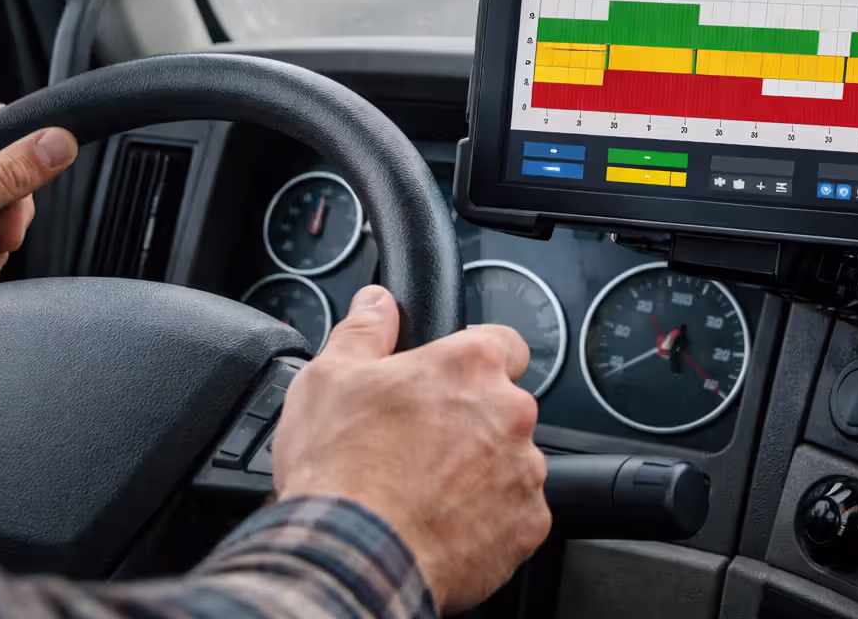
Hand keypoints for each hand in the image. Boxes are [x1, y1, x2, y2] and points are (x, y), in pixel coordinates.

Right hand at [273, 285, 550, 611]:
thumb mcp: (330, 378)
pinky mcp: (527, 524)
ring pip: (511, 461)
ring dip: (481, 471)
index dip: (475, 361)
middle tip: (422, 445)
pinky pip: (516, 514)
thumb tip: (378, 302)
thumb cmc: (340, 468)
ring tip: (426, 491)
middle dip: (472, 422)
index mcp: (471, 366)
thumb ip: (366, 330)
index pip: (504, 343)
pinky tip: (444, 523)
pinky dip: (489, 519)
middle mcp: (510, 412)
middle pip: (504, 407)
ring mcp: (524, 471)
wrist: (351, 555)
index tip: (451, 381)